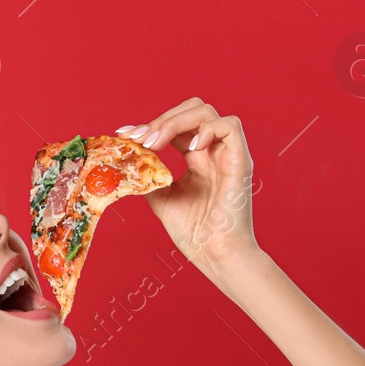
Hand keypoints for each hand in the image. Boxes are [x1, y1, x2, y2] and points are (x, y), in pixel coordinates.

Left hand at [116, 98, 260, 270]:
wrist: (216, 255)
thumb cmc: (195, 232)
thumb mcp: (161, 200)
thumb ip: (149, 177)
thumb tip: (128, 161)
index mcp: (197, 159)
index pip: (175, 127)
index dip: (150, 125)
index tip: (124, 134)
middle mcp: (213, 152)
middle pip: (191, 110)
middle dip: (162, 119)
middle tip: (141, 140)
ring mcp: (227, 155)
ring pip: (207, 112)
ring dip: (176, 121)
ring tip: (156, 143)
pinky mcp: (240, 162)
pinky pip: (231, 126)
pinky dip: (207, 129)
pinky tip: (190, 148)